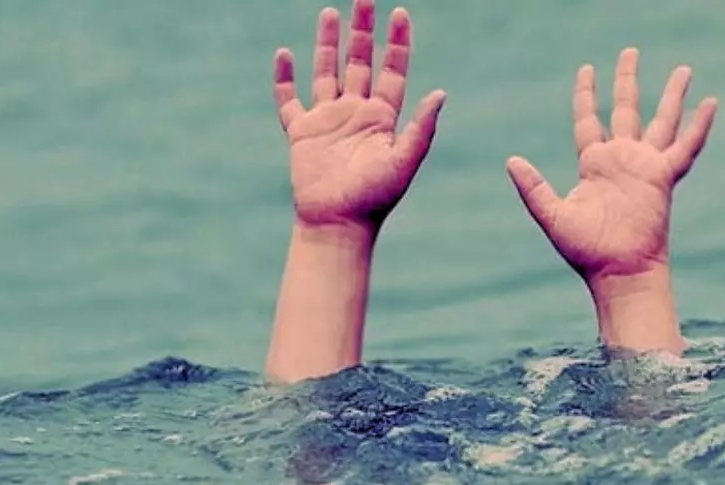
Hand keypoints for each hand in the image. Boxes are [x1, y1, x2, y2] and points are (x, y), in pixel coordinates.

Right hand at [273, 0, 445, 234]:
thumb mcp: (404, 162)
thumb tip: (441, 92)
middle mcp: (356, 114)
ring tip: (330, 12)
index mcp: (382, 119)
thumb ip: (421, 128)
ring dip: (328, 44)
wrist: (338, 223)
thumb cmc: (374, 199)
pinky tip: (283, 54)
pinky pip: (289, 101)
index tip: (400, 13)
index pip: (393, 71)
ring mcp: (328, 121)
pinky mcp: (302, 134)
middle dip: (362, 31)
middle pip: (360, 63)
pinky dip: (284, 79)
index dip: (397, 43)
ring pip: (326, 72)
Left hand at [506, 48, 716, 285]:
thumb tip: (510, 160)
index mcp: (593, 165)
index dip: (586, 95)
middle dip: (627, 81)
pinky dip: (699, 126)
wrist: (618, 271)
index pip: (588, 120)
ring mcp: (644, 167)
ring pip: (661, 121)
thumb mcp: (552, 216)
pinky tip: (712, 103)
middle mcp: (621, 160)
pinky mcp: (663, 178)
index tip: (587, 70)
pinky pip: (686, 147)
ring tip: (683, 69)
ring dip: (672, 95)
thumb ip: (533, 187)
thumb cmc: (586, 251)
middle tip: (630, 52)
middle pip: (626, 109)